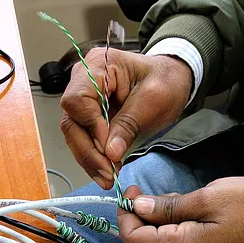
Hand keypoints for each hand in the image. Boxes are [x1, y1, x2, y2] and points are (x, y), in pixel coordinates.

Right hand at [60, 48, 192, 188]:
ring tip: (108, 177)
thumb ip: (129, 125)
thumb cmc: (165, 81)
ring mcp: (83, 99)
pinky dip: (93, 158)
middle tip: (107, 172)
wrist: (172, 81)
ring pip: (74, 134)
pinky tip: (105, 172)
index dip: (91, 126)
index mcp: (98, 65)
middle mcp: (83, 80)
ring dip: (89, 159)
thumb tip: (109, 152)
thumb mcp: (153, 101)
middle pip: (71, 120)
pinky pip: (83, 140)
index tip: (108, 147)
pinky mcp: (88, 116)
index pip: (78, 100)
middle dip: (88, 150)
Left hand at [117, 178, 243, 242]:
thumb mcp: (207, 198)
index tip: (132, 190)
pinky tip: (182, 209)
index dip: (126, 214)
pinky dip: (167, 226)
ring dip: (154, 219)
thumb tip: (137, 206)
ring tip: (175, 198)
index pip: (133, 239)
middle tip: (148, 191)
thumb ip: (168, 206)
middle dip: (138, 215)